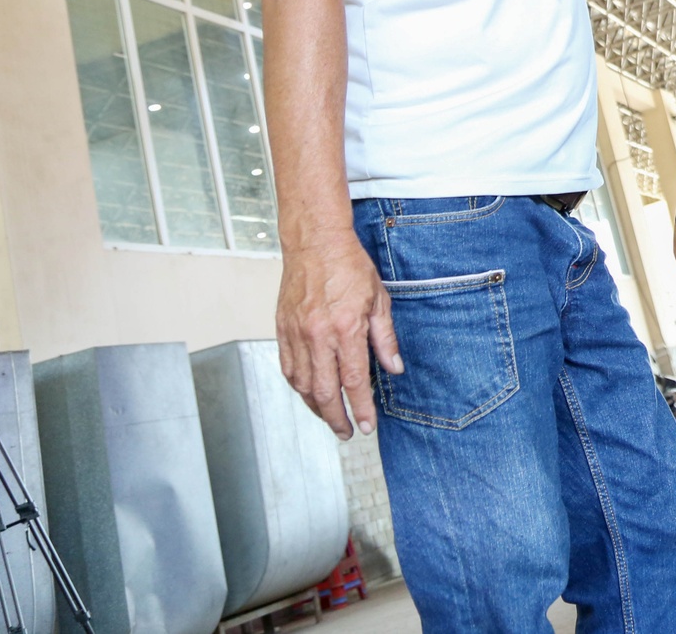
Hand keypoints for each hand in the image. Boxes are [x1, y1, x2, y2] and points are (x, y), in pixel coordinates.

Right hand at [276, 235, 401, 439]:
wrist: (315, 243)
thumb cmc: (349, 267)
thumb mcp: (379, 300)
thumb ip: (385, 338)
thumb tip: (394, 369)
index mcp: (344, 329)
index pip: (353, 381)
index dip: (361, 408)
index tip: (367, 426)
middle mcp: (317, 336)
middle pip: (324, 391)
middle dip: (337, 418)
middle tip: (348, 432)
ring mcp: (296, 334)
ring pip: (303, 385)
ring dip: (316, 407)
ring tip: (330, 418)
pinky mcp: (282, 330)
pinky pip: (288, 368)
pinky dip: (299, 387)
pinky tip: (310, 393)